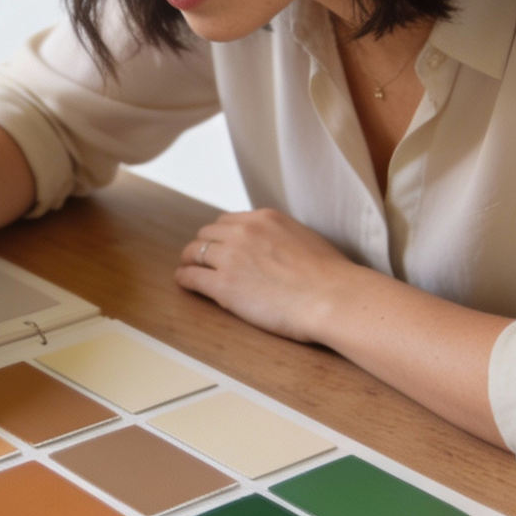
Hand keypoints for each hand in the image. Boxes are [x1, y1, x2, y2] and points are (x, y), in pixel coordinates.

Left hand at [174, 208, 364, 343]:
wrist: (332, 297)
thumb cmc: (330, 276)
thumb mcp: (305, 239)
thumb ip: (281, 237)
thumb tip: (275, 247)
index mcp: (264, 218)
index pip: (228, 221)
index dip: (221, 235)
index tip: (219, 245)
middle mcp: (243, 231)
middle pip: (207, 234)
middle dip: (203, 246)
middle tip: (199, 258)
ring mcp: (230, 257)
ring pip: (194, 252)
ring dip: (189, 260)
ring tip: (188, 269)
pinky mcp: (222, 284)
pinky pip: (191, 277)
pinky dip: (184, 278)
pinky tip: (184, 282)